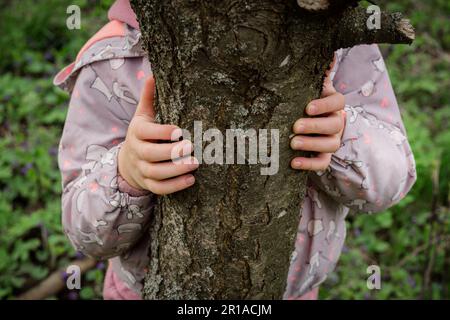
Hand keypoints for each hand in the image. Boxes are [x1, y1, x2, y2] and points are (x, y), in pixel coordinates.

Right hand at [118, 77, 198, 194]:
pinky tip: (191, 181)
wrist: (127, 162)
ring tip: (195, 164)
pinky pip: (159, 188)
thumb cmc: (142, 135)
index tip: (179, 130)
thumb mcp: (142, 117)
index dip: (161, 132)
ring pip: (156, 173)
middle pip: (151, 154)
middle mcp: (137, 152)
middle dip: (171, 152)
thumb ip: (148, 99)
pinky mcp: (148, 184)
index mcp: (137, 132)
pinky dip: (174, 186)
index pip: (146, 132)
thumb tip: (152, 75)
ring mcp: (141, 170)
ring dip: (176, 170)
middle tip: (191, 147)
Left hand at [290, 57, 345, 170]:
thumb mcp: (311, 86)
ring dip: (311, 145)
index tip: (307, 107)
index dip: (324, 105)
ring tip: (292, 144)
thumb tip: (328, 52)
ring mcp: (332, 141)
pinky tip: (293, 163)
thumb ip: (318, 73)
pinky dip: (308, 165)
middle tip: (295, 127)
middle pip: (334, 126)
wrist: (309, 123)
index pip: (337, 103)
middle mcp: (337, 123)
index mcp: (334, 104)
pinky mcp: (324, 157)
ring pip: (330, 145)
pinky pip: (321, 164)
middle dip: (314, 126)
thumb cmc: (307, 100)